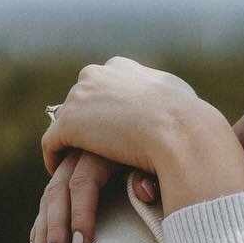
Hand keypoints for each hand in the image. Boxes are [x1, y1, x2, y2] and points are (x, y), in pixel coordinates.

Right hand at [26, 152, 158, 242]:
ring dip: (42, 233)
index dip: (80, 215)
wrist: (163, 133)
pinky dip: (41, 225)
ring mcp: (71, 162)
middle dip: (54, 230)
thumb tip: (145, 191)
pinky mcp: (68, 175)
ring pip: (49, 197)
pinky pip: (49, 200)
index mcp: (105, 148)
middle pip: (59, 191)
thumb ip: (152, 174)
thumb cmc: (167, 153)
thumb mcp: (164, 160)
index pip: (83, 183)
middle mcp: (82, 151)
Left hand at [27, 57, 243, 242]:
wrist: (181, 132)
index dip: (103, 109)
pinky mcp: (69, 123)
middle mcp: (96, 74)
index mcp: (121, 68)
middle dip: (82, 123)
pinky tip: (60, 174)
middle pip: (79, 100)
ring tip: (70, 165)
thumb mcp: (181, 99)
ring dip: (70, 142)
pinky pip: (53, 143)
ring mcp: (80, 97)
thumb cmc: (190, 121)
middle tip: (85, 148)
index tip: (107, 130)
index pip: (102, 86)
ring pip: (65, 121)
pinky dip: (54, 158)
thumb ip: (167, 98)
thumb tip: (173, 105)